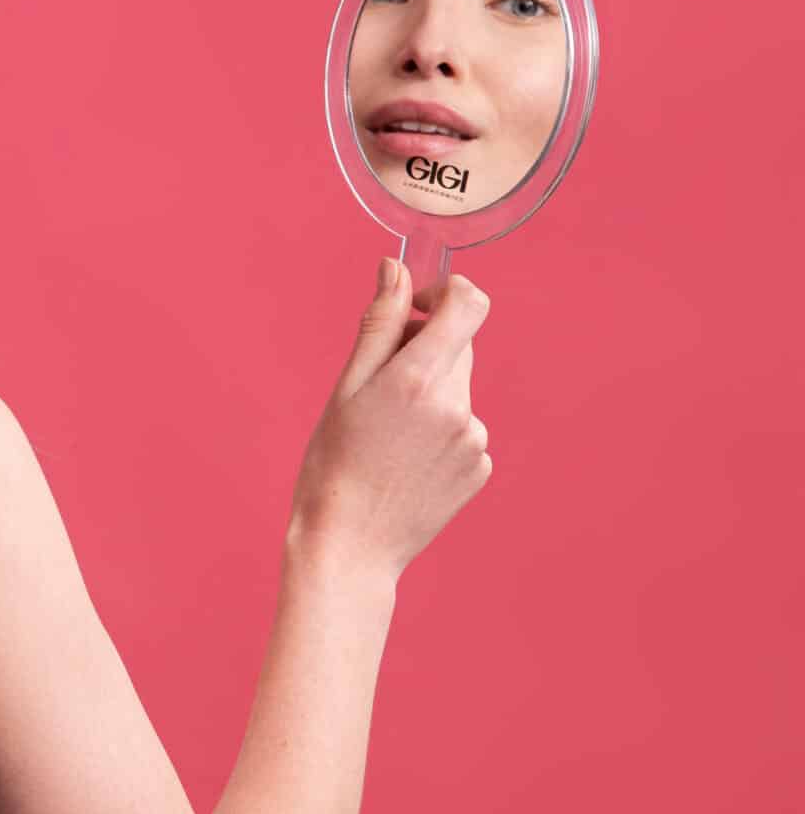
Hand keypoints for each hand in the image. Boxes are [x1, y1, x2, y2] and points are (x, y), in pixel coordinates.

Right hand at [289, 262, 494, 578]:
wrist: (349, 545)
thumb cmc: (332, 466)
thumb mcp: (345, 389)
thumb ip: (379, 324)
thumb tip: (395, 268)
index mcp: (420, 379)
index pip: (469, 304)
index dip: (445, 294)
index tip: (416, 309)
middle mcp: (458, 406)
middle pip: (459, 348)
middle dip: (424, 352)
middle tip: (378, 391)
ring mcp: (475, 440)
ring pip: (458, 392)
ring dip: (429, 398)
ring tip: (387, 440)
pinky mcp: (481, 470)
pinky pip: (464, 431)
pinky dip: (438, 435)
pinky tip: (404, 464)